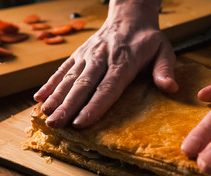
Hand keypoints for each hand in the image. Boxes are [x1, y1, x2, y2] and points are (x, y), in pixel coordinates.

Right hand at [34, 0, 176, 127]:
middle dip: (68, 106)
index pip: (108, 87)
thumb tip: (170, 88)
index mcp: (124, 61)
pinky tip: (39, 98)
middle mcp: (102, 58)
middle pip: (84, 85)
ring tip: (45, 116)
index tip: (81, 122)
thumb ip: (164, 69)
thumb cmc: (148, 39)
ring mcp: (87, 56)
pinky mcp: (79, 54)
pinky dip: (50, 83)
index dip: (94, 106)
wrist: (129, 16)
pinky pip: (62, 69)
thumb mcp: (164, 50)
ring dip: (56, 98)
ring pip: (69, 78)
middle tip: (56, 125)